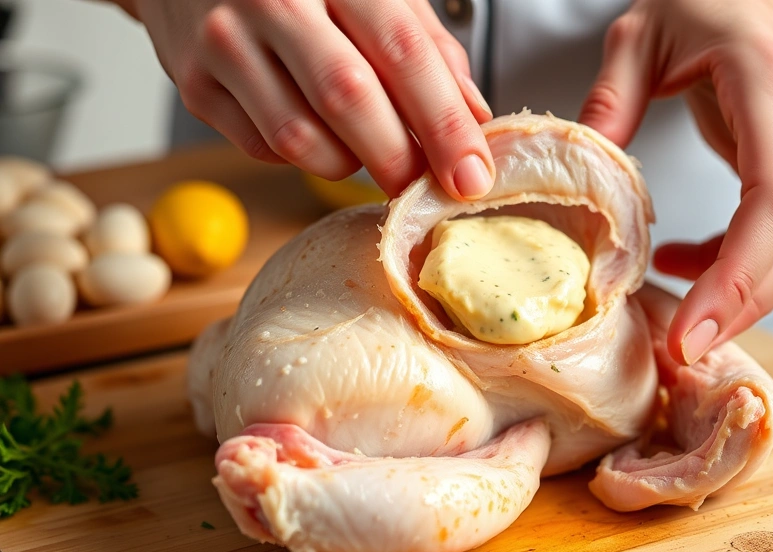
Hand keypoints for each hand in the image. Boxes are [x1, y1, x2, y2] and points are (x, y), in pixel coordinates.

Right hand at [127, 0, 494, 199]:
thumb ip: (426, 46)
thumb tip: (473, 118)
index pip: (402, 51)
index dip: (444, 123)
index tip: (471, 174)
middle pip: (349, 100)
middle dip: (399, 159)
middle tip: (424, 185)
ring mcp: (226, 42)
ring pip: (302, 139)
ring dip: (349, 164)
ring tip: (366, 147)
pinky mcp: (196, 85)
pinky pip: (265, 149)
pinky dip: (305, 156)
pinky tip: (314, 129)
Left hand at [579, 0, 772, 365]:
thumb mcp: (642, 33)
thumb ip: (612, 97)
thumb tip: (585, 170)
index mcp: (767, 83)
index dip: (741, 272)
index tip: (696, 327)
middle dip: (747, 302)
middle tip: (687, 348)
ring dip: (746, 291)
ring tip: (684, 321)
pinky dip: (736, 263)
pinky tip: (684, 262)